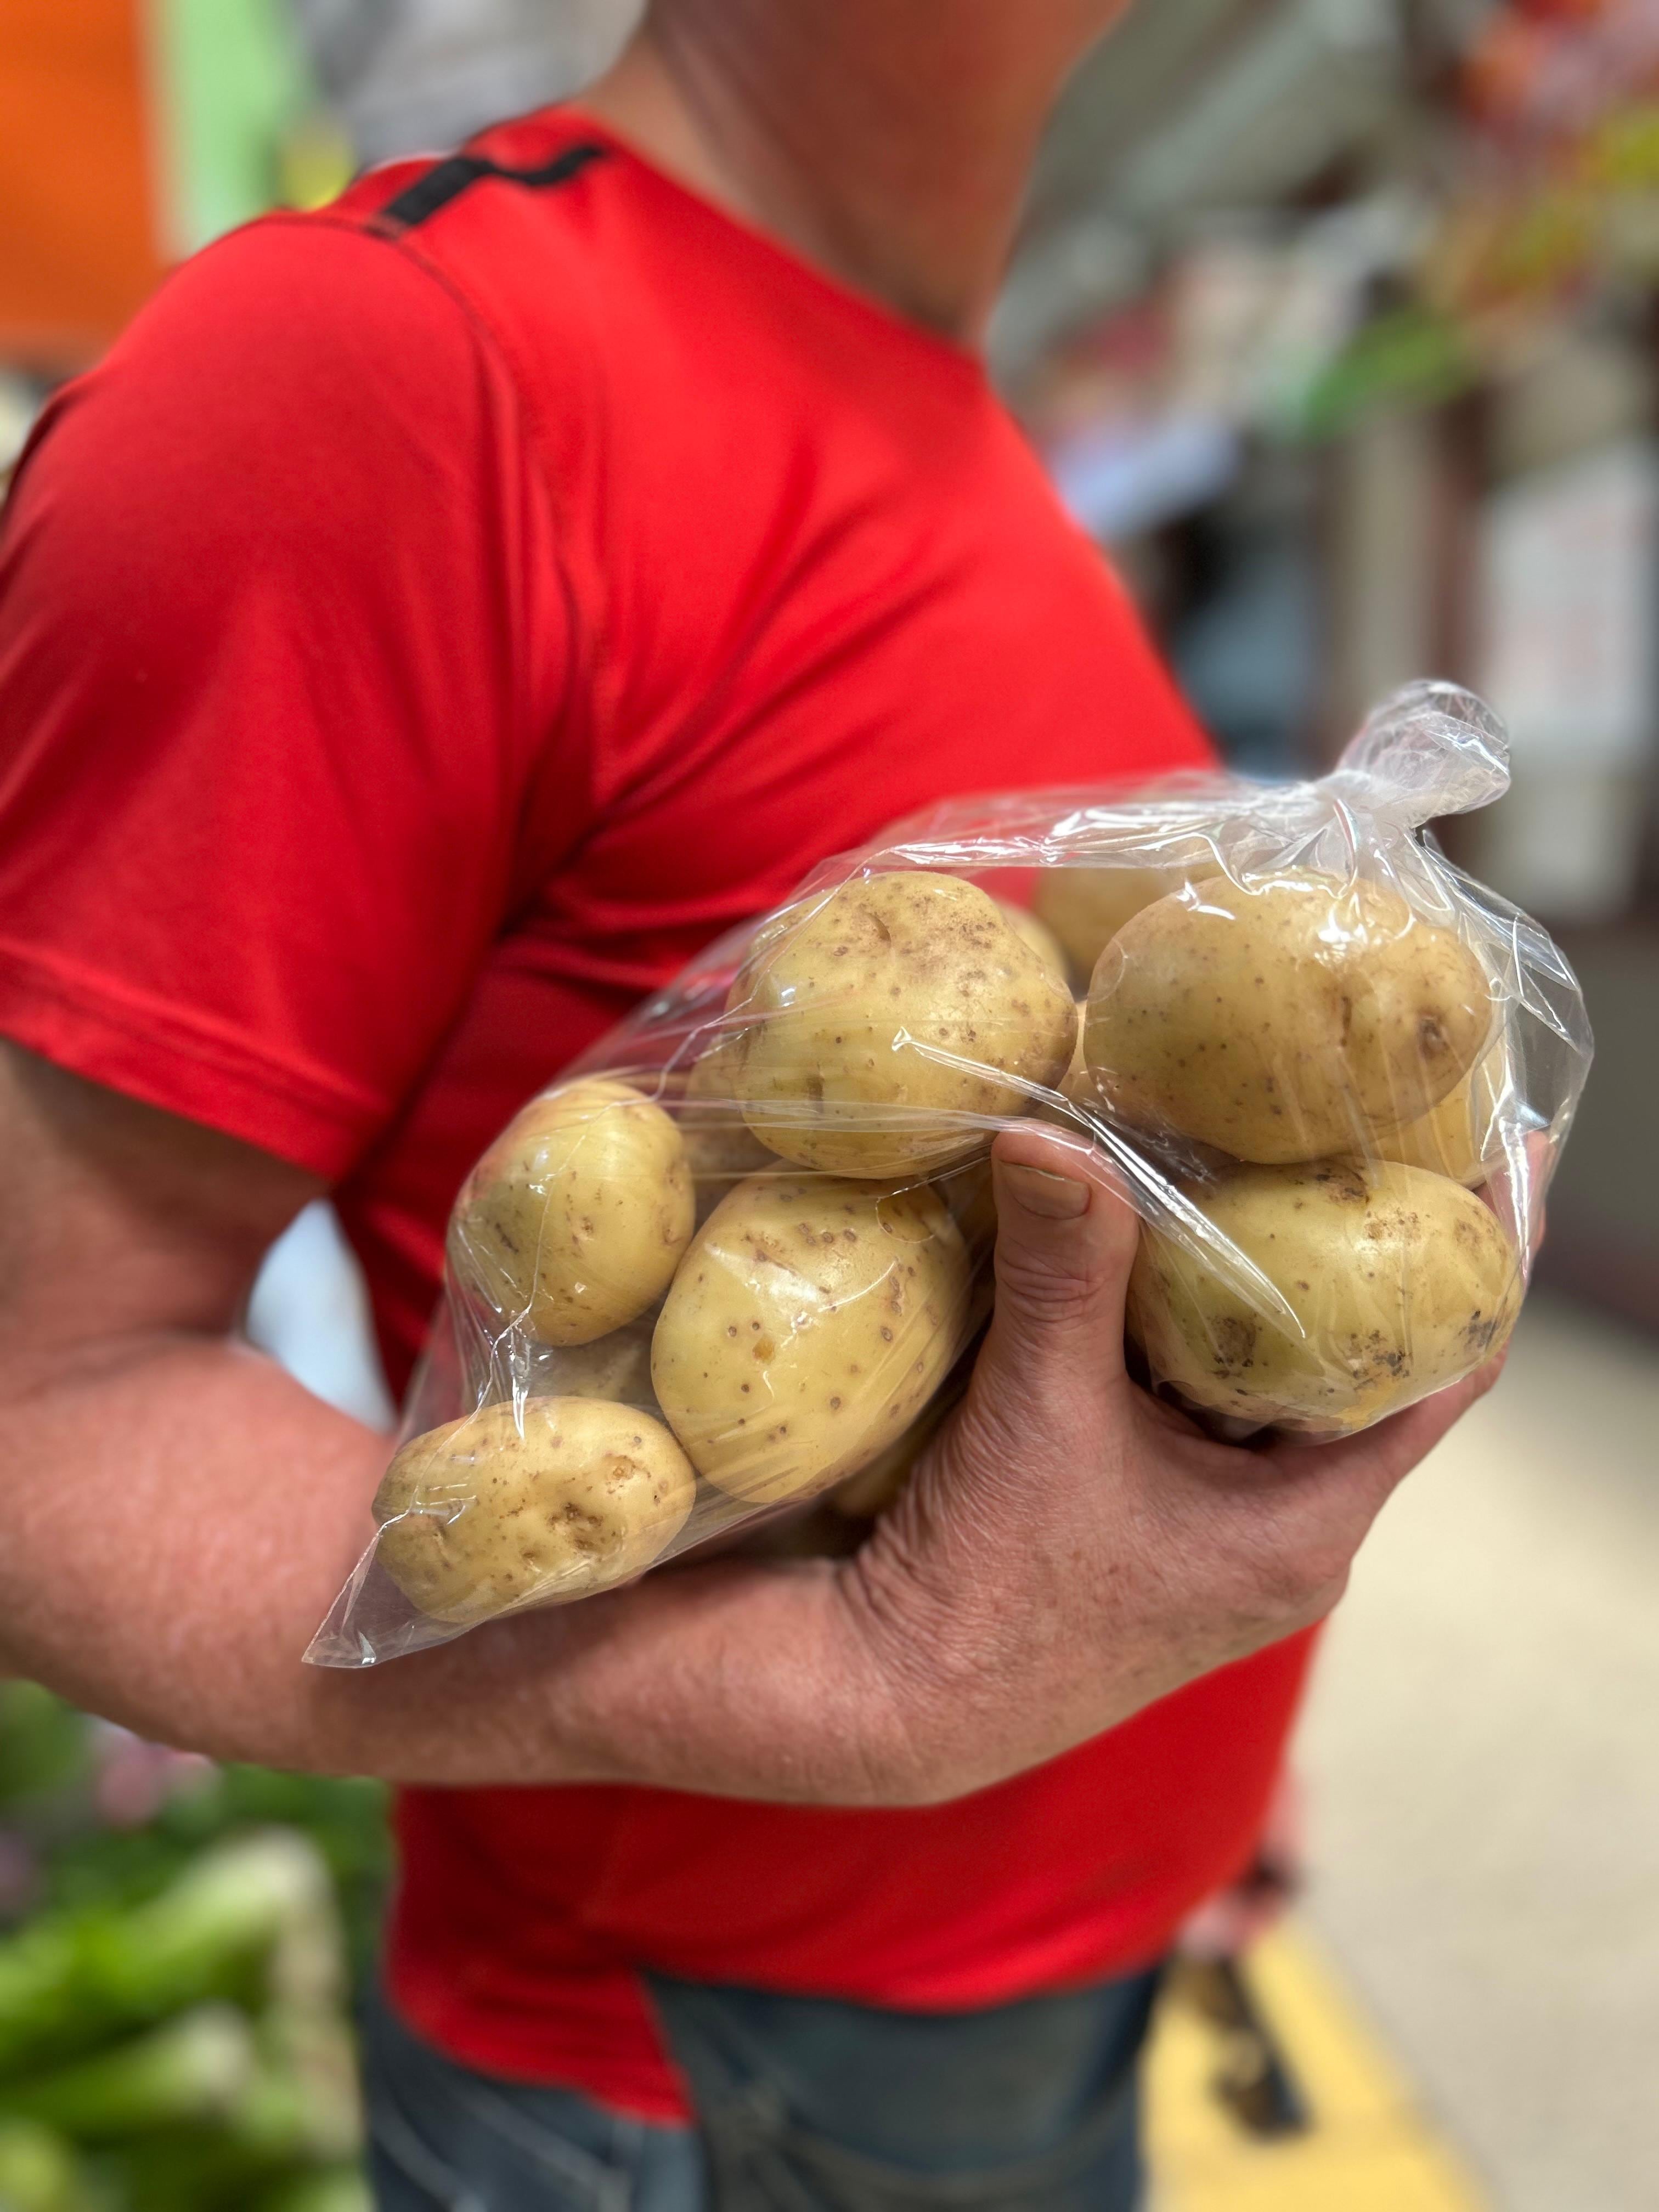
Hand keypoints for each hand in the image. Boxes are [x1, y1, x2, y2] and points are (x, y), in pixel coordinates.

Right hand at [838, 1123, 1502, 1803]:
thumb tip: (1049, 1131)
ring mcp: (1223, 1539)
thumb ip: (1062, 1269)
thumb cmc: (987, 1593)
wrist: (889, 1704)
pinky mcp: (1159, 1530)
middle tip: (1330, 1133)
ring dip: (1257, 1294)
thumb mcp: (1037, 1412)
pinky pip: (1208, 1411)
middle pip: (1361, 1370)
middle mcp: (1288, 1538)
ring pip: (1276, 1387)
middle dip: (1345, 1256)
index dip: (1464, 1263)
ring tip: (1245, 1168)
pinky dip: (1192, 1338)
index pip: (1445, 1374)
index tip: (1460, 1158)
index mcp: (1311, 1527)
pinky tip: (1151, 1260)